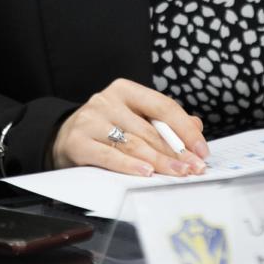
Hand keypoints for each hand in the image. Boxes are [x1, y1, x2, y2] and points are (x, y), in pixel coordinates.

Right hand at [52, 78, 209, 176]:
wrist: (61, 137)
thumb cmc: (106, 128)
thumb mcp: (133, 118)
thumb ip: (163, 121)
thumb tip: (196, 126)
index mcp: (125, 90)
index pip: (162, 106)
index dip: (185, 128)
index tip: (201, 149)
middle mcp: (106, 100)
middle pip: (149, 129)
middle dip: (176, 151)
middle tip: (195, 168)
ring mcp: (90, 120)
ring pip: (132, 143)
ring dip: (159, 161)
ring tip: (178, 173)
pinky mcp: (78, 142)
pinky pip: (108, 156)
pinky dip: (129, 166)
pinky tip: (147, 172)